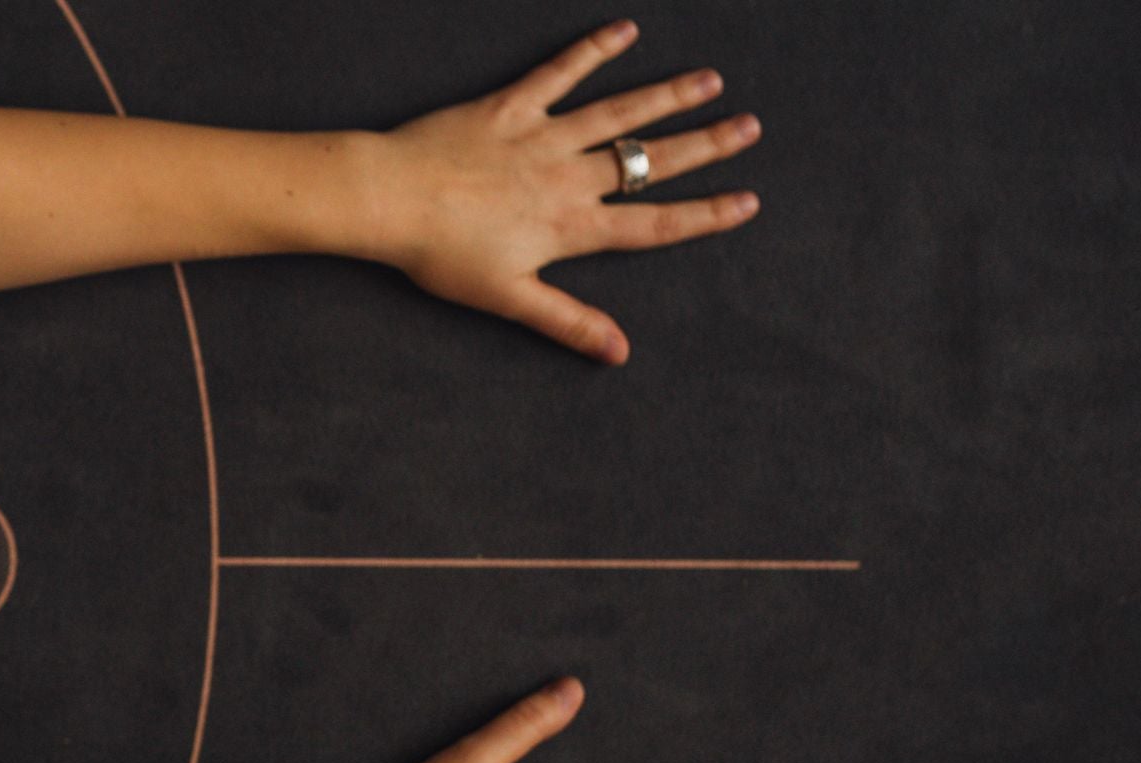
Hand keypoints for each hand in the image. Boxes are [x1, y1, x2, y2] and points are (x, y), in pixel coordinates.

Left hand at [365, 19, 761, 363]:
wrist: (390, 200)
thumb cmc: (442, 256)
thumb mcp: (508, 299)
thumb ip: (567, 322)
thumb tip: (619, 352)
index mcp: (571, 227)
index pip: (653, 224)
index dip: (705, 215)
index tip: (747, 202)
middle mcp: (568, 178)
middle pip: (649, 161)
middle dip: (705, 145)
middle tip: (750, 126)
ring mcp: (542, 137)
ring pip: (619, 113)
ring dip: (667, 95)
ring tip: (710, 80)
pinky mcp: (511, 106)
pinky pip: (560, 73)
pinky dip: (593, 50)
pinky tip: (626, 31)